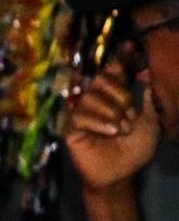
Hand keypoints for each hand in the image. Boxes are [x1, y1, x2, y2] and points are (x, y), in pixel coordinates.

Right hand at [67, 63, 159, 192]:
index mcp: (115, 97)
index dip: (121, 60)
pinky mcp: (70, 127)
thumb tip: (147, 75)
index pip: (115, 72)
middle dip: (120, 96)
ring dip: (112, 113)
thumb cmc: (134, 149)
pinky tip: (109, 132)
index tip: (129, 46)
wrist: (120, 174)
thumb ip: (148, 99)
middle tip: (128, 117)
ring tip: (120, 130)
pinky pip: (80, 115)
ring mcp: (81, 113)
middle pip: (102, 80)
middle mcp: (96, 100)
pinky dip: (98, 123)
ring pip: (92, 97)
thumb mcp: (149, 122)